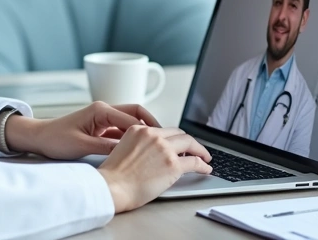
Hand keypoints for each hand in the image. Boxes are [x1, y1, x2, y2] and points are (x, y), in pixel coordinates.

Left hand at [4, 101, 160, 159]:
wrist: (39, 138)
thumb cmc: (55, 139)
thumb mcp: (81, 146)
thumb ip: (105, 147)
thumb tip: (127, 151)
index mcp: (100, 110)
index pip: (131, 117)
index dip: (148, 129)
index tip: (161, 139)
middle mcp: (104, 110)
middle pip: (136, 113)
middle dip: (152, 125)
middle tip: (165, 138)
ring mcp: (103, 118)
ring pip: (130, 121)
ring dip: (143, 132)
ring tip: (156, 144)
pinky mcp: (100, 127)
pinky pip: (121, 130)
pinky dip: (131, 138)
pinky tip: (139, 149)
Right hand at [96, 126, 211, 212]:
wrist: (111, 187)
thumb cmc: (113, 176)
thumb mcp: (122, 149)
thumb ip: (138, 146)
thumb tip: (152, 155)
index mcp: (139, 130)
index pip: (163, 130)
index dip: (173, 138)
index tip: (178, 144)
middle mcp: (153, 135)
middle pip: (179, 134)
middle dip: (188, 142)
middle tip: (194, 149)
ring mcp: (164, 149)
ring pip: (189, 144)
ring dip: (200, 151)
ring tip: (204, 157)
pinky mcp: (173, 164)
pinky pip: (194, 162)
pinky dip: (203, 165)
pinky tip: (205, 168)